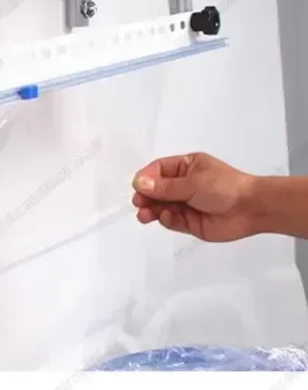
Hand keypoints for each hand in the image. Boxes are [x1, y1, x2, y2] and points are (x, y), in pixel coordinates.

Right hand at [131, 152, 260, 241]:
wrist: (252, 209)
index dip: (146, 178)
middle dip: (146, 196)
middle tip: (138, 203)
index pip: (159, 170)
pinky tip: (166, 217)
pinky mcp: (191, 222)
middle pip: (158, 189)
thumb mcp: (192, 182)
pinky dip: (167, 219)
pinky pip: (173, 220)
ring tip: (144, 215)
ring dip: (152, 210)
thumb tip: (138, 183)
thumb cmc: (224, 187)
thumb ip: (165, 186)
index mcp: (186, 166)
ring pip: (162, 206)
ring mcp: (187, 204)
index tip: (136, 187)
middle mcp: (184, 184)